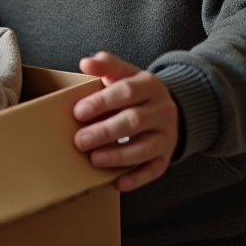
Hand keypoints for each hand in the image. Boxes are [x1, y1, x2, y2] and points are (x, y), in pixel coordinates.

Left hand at [72, 51, 178, 192]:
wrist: (168, 107)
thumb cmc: (136, 91)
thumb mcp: (125, 73)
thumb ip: (106, 66)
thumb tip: (86, 62)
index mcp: (149, 85)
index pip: (126, 91)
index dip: (101, 102)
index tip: (78, 112)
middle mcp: (161, 110)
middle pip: (134, 121)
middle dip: (105, 132)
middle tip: (79, 140)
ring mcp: (166, 135)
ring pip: (145, 148)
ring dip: (119, 156)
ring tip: (95, 160)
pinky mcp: (166, 156)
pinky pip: (154, 170)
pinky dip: (136, 178)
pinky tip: (117, 182)